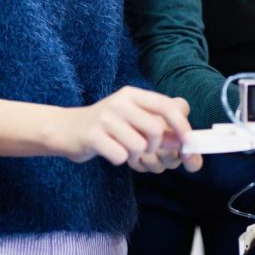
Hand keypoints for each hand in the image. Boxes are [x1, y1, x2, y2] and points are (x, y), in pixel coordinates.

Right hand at [50, 87, 202, 173]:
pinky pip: (121, 156)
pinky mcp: (93, 135)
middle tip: (141, 149)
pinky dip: (119, 159)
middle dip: (153, 148)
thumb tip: (184, 141)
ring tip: (122, 149)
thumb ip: (158, 126)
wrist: (66, 129)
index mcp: (132, 95)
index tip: (188, 142)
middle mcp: (120, 102)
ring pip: (139, 147)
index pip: (167, 106)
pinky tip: (108, 151)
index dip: (182, 125)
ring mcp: (105, 118)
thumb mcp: (132, 118)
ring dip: (134, 156)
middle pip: (156, 131)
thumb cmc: (106, 126)